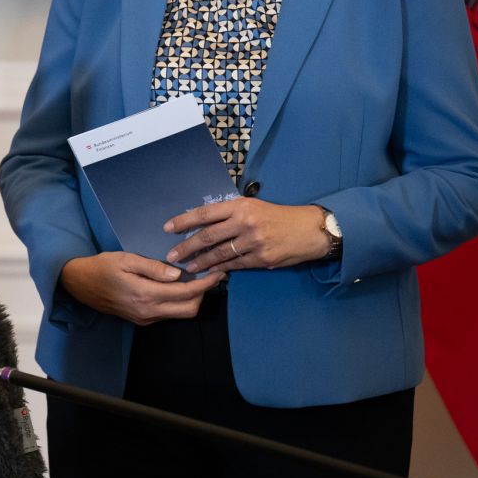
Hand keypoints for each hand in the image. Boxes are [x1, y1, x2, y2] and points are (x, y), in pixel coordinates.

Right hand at [59, 251, 221, 324]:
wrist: (78, 284)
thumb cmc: (101, 267)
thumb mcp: (125, 259)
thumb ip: (152, 267)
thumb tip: (177, 274)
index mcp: (145, 294)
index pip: (185, 293)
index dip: (205, 283)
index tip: (218, 272)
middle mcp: (148, 311)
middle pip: (189, 309)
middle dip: (203, 294)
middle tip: (210, 276)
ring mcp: (145, 318)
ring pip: (180, 314)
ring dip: (192, 299)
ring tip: (197, 280)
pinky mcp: (141, 319)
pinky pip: (168, 314)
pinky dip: (179, 302)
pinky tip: (178, 288)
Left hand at [164, 198, 329, 273]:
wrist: (309, 230)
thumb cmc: (278, 216)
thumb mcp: (254, 206)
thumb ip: (230, 213)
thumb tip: (202, 223)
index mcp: (241, 206)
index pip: (205, 213)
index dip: (184, 221)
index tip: (168, 228)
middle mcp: (245, 222)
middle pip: (208, 236)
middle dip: (186, 247)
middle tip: (171, 255)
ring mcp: (253, 241)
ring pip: (219, 254)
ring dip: (200, 262)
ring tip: (187, 267)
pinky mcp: (262, 258)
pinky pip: (235, 265)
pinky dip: (220, 269)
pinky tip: (209, 272)